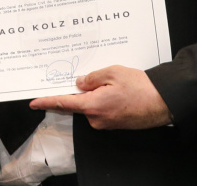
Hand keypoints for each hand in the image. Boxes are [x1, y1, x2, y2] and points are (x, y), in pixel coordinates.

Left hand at [30, 65, 170, 129]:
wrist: (163, 102)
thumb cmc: (141, 88)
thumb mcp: (112, 73)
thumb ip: (91, 78)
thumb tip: (78, 83)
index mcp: (92, 105)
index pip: (63, 104)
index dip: (46, 102)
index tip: (33, 103)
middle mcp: (96, 118)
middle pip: (77, 104)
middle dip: (75, 92)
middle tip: (83, 78)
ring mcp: (105, 123)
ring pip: (89, 106)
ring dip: (92, 94)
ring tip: (109, 82)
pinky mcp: (113, 124)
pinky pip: (100, 110)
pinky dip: (101, 99)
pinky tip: (113, 90)